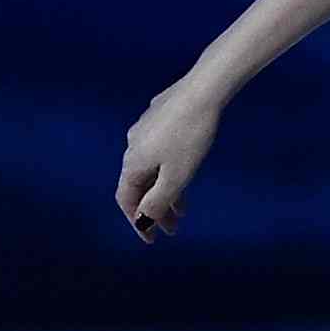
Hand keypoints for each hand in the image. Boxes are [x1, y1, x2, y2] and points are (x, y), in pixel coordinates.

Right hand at [117, 84, 220, 242]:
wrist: (203, 91)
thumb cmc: (191, 136)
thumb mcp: (177, 176)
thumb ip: (158, 201)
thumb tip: (143, 220)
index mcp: (133, 162)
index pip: (126, 200)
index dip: (137, 222)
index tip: (152, 239)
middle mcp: (133, 146)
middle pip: (139, 186)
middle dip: (155, 209)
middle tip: (174, 227)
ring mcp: (145, 130)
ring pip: (151, 169)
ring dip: (164, 190)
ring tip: (183, 207)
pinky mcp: (159, 117)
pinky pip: (159, 152)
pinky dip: (168, 170)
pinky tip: (184, 171)